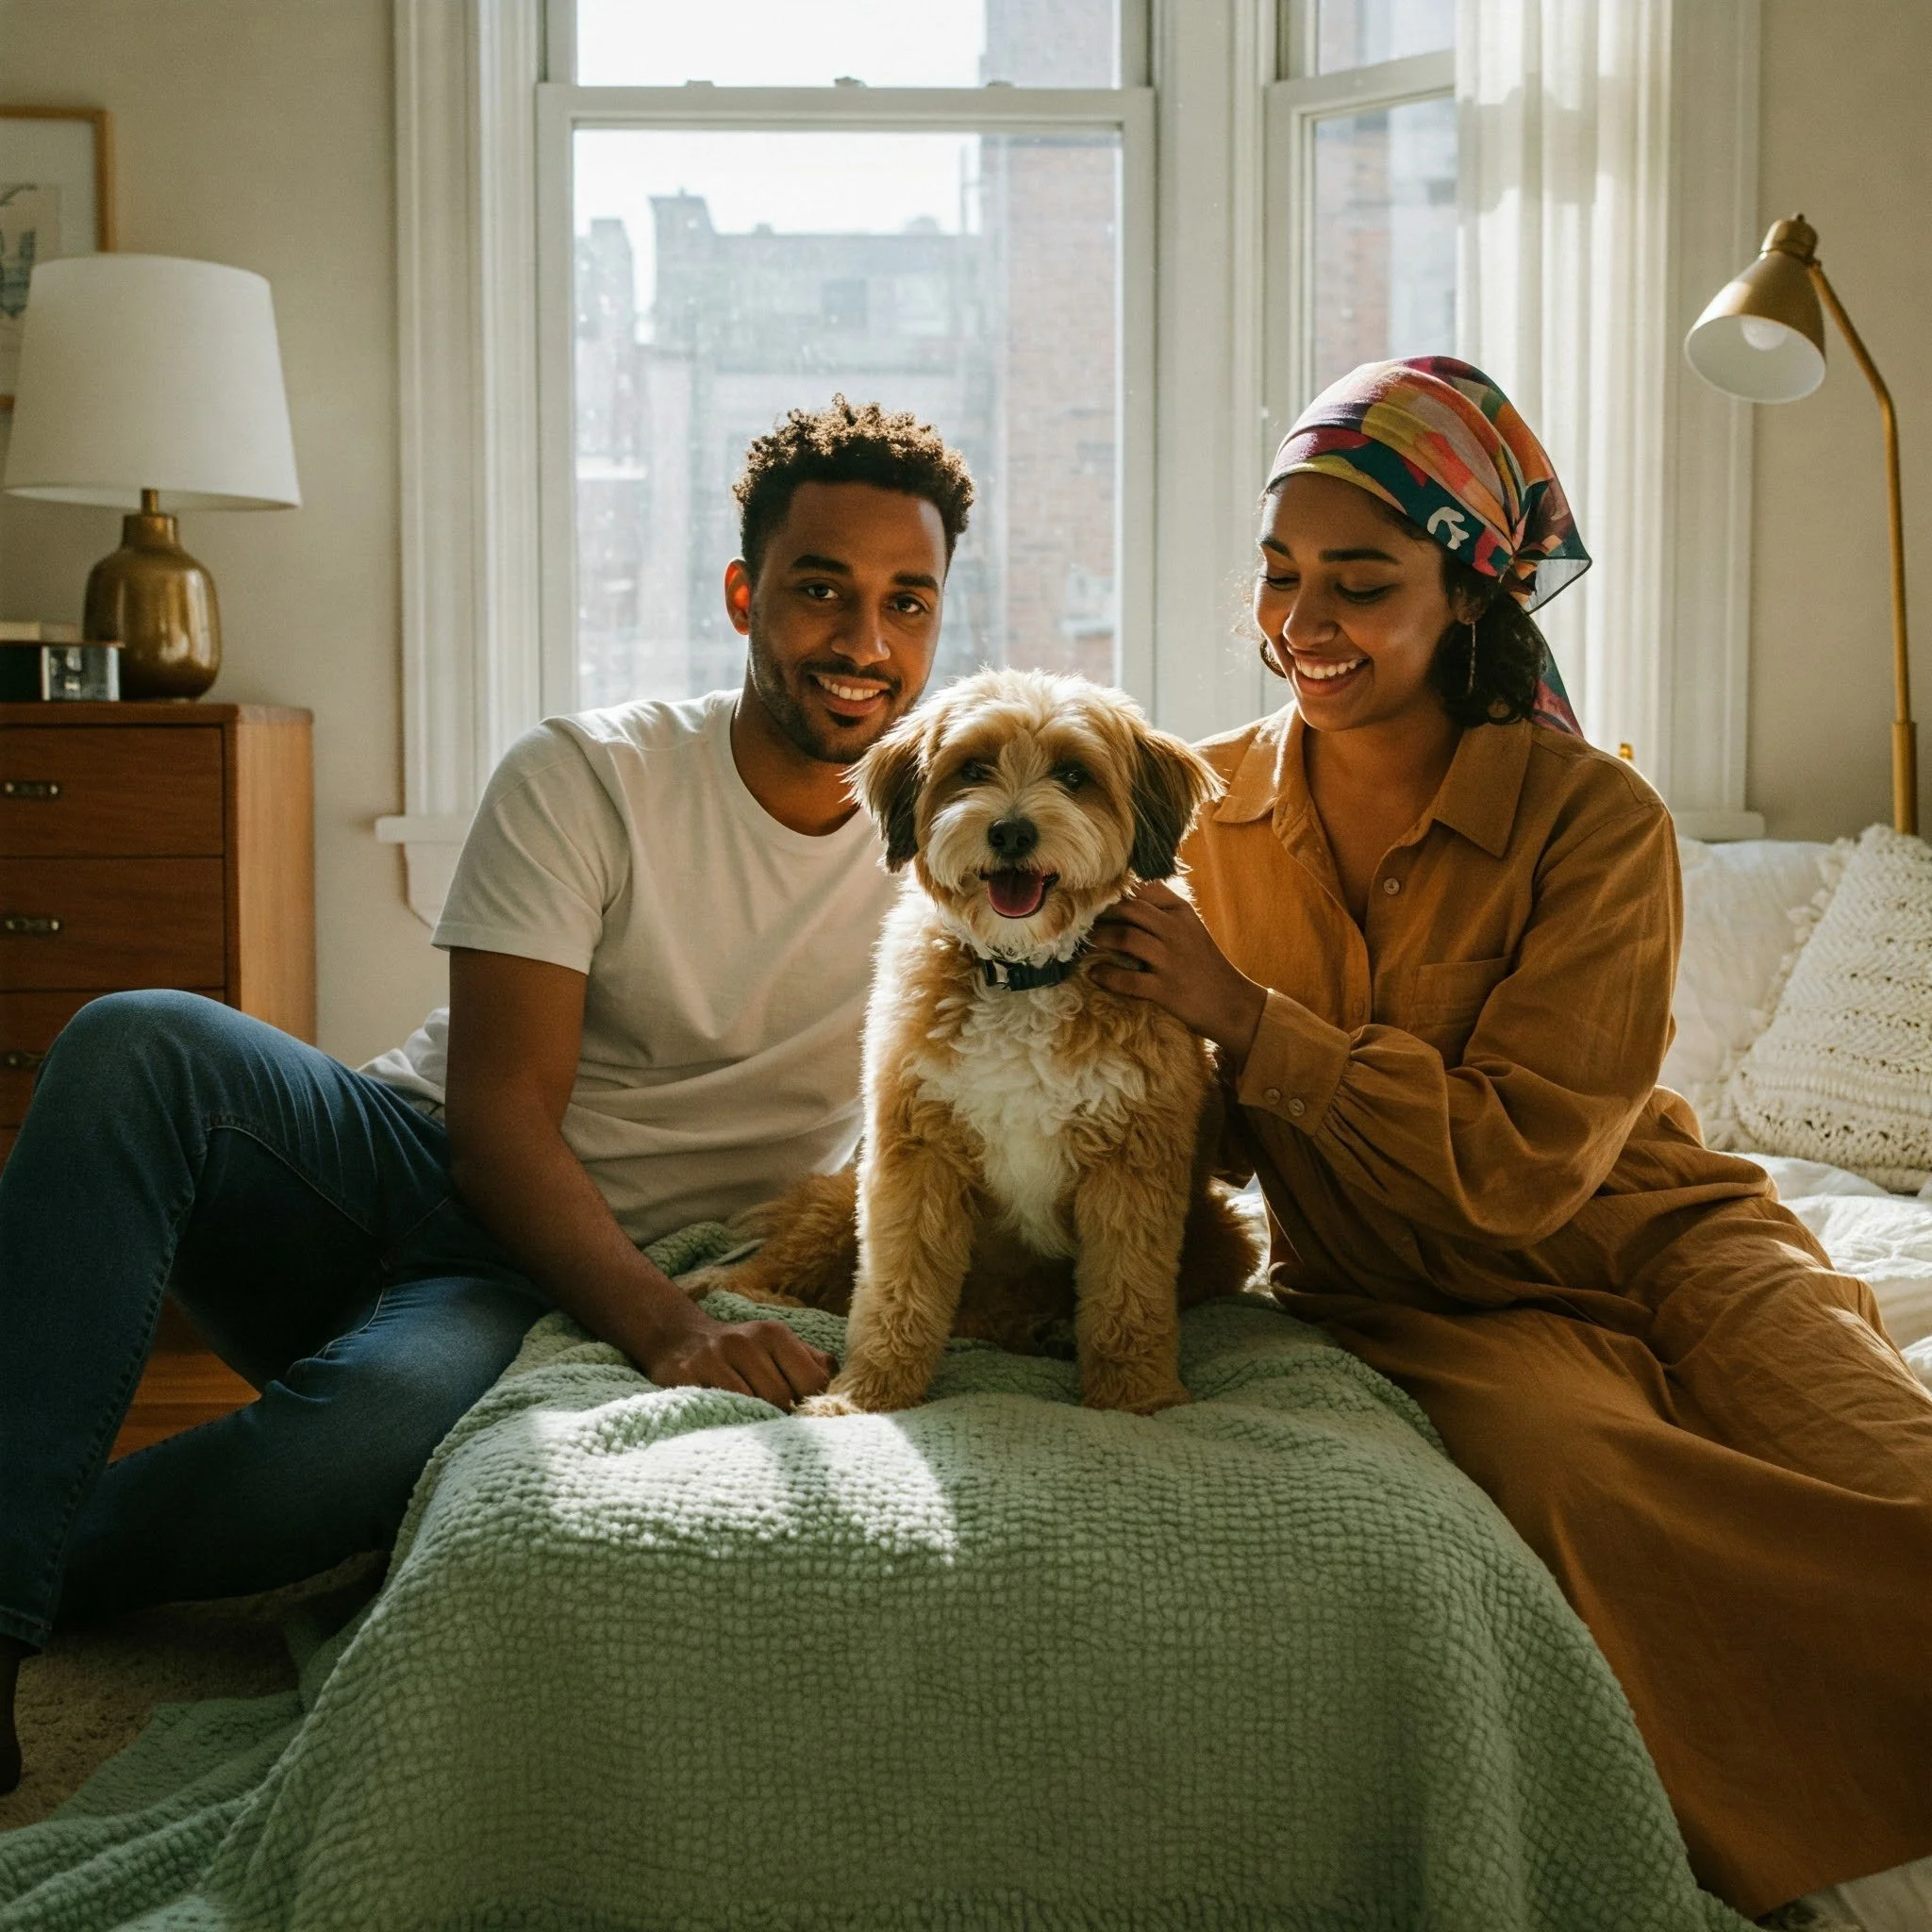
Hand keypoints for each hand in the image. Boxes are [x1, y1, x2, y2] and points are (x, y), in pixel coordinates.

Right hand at [639, 1303, 833, 1409]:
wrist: (679, 1338)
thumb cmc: (739, 1350)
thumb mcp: (775, 1344)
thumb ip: (809, 1360)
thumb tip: (837, 1380)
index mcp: (775, 1334)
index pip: (812, 1380)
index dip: (811, 1403)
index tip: (801, 1414)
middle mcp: (746, 1341)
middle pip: (782, 1397)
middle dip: (782, 1416)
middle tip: (775, 1425)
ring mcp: (716, 1356)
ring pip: (753, 1404)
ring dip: (756, 1421)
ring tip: (753, 1425)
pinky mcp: (689, 1374)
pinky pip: (721, 1406)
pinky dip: (730, 1418)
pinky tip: (730, 1420)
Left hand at [1089, 880, 1267, 1071]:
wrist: (1233, 1003)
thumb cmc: (1205, 965)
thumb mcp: (1191, 929)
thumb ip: (1164, 912)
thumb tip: (1126, 898)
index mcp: (1182, 913)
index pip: (1145, 889)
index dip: (1118, 891)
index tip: (1099, 896)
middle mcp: (1176, 931)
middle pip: (1130, 909)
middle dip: (1102, 913)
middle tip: (1084, 920)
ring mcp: (1171, 960)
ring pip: (1126, 937)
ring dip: (1099, 939)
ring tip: (1085, 943)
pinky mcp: (1165, 989)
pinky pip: (1128, 980)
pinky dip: (1107, 975)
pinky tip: (1095, 974)